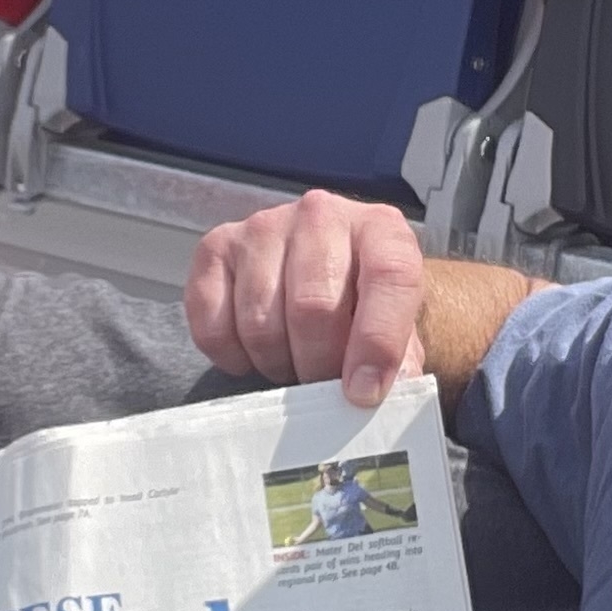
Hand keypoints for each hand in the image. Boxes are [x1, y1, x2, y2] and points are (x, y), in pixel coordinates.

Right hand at [186, 189, 424, 402]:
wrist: (327, 273)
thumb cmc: (364, 305)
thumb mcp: (398, 328)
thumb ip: (398, 359)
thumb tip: (382, 395)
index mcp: (381, 229)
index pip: (387, 276)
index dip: (376, 342)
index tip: (363, 393)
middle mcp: (321, 215)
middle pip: (313, 306)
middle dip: (317, 364)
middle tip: (321, 385)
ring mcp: (263, 226)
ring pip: (260, 320)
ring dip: (276, 363)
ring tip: (292, 364)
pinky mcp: (216, 248)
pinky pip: (213, 323)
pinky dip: (232, 355)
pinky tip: (253, 353)